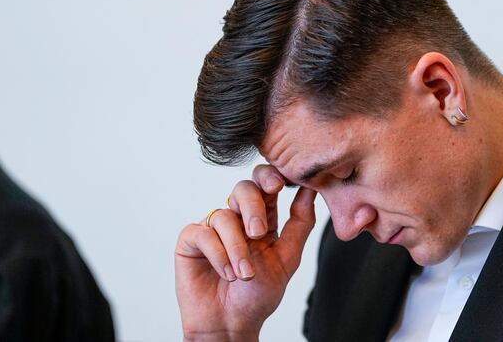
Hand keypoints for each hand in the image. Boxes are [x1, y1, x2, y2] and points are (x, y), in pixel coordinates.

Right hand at [175, 165, 315, 341]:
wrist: (231, 325)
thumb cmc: (258, 295)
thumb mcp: (287, 259)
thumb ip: (300, 223)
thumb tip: (311, 190)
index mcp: (262, 218)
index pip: (265, 185)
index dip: (270, 177)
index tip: (279, 185)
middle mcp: (236, 218)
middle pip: (243, 189)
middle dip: (253, 207)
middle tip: (258, 234)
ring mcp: (212, 228)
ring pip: (223, 215)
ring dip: (237, 247)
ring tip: (244, 274)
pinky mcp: (190, 241)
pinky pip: (203, 233)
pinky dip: (218, 254)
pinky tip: (226, 273)